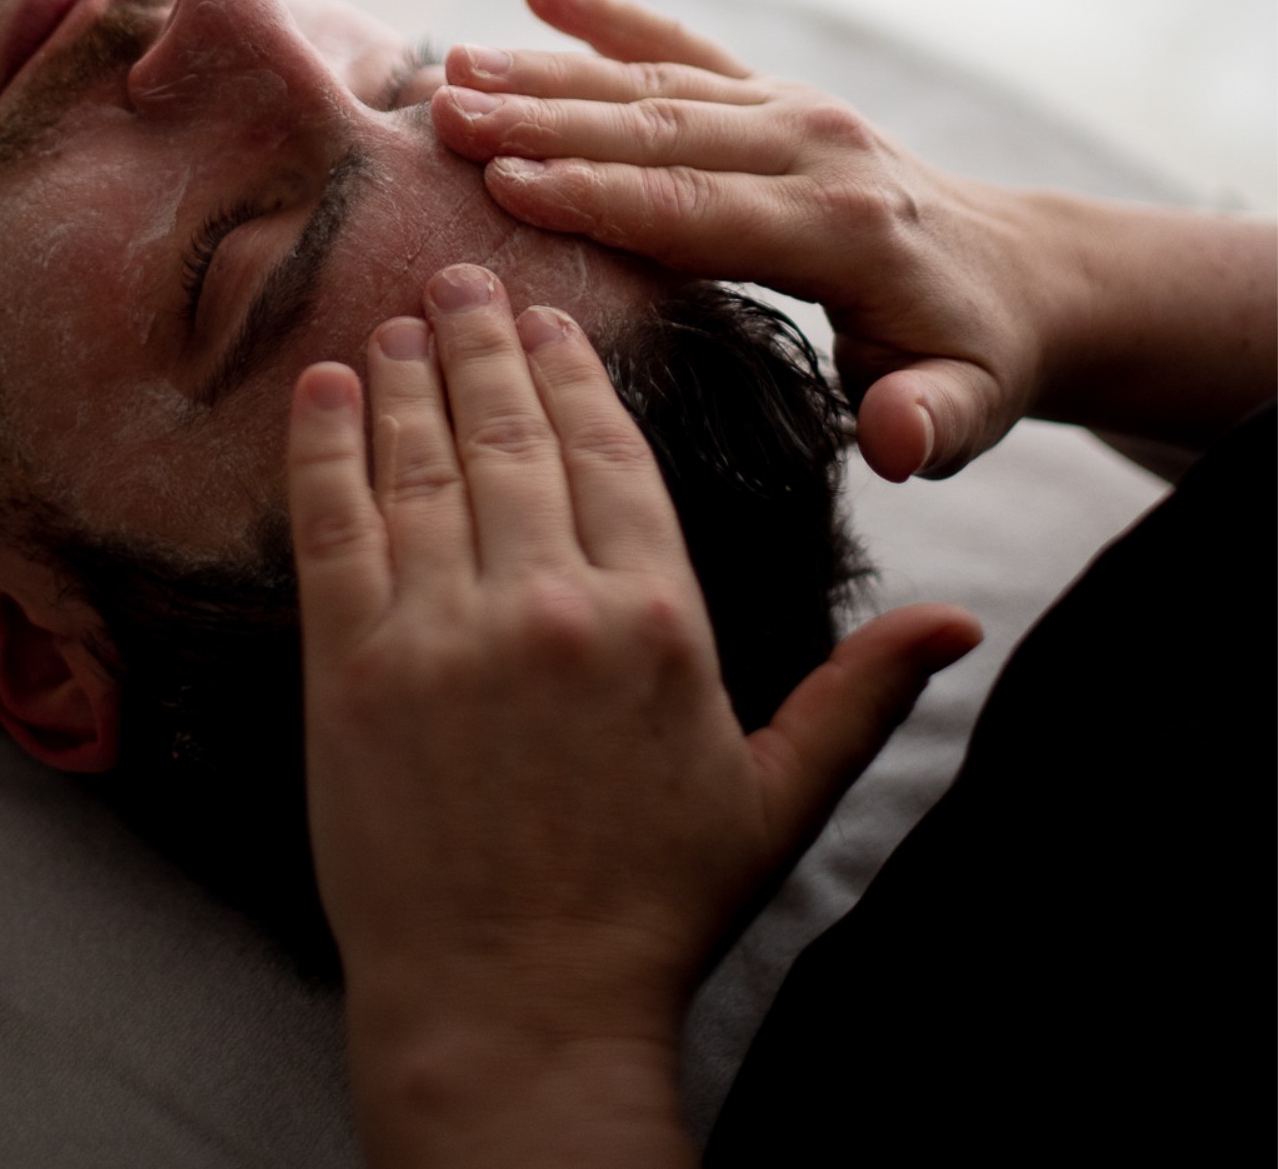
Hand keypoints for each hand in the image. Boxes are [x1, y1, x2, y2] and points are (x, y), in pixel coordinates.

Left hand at [289, 264, 978, 1168]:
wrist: (518, 1010)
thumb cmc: (652, 907)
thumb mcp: (775, 796)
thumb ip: (860, 692)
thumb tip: (961, 622)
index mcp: (653, 618)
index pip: (609, 453)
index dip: (574, 373)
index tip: (549, 315)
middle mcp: (548, 604)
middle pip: (512, 433)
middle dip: (484, 342)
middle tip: (462, 274)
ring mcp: (443, 632)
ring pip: (423, 461)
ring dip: (407, 376)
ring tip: (399, 316)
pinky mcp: (354, 671)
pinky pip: (334, 527)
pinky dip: (324, 447)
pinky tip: (323, 389)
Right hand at [430, 0, 1071, 481]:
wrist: (1014, 272)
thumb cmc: (972, 356)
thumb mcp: (971, 406)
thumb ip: (930, 423)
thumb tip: (892, 439)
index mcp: (841, 225)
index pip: (698, 208)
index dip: (600, 195)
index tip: (505, 182)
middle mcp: (811, 145)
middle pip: (657, 131)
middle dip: (545, 121)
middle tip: (446, 116)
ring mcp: (789, 107)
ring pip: (653, 85)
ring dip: (549, 73)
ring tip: (454, 69)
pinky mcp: (772, 92)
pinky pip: (682, 47)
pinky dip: (609, 15)